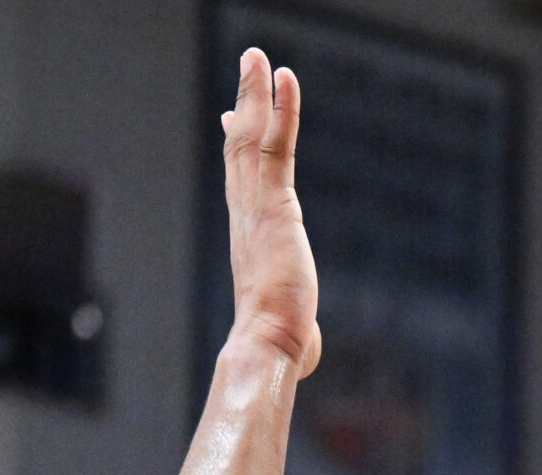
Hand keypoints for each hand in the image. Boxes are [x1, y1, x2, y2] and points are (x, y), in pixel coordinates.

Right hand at [221, 48, 321, 376]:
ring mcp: (256, 206)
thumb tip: (306, 352)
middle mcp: (246, 215)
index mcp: (250, 238)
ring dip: (254, 92)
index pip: (242, 183)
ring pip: (251, 137)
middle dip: (245, 104)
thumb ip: (298, 327)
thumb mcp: (291, 330)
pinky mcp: (275, 203)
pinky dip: (280, 109)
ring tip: (255, 55)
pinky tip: (283, 77)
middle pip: (241, 148)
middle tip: (248, 67)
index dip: (239, 148)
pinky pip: (276, 145)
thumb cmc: (280, 349)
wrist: (267, 346)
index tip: (235, 121)